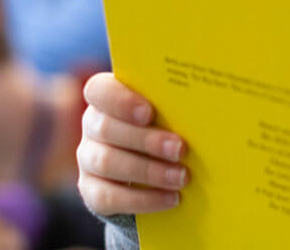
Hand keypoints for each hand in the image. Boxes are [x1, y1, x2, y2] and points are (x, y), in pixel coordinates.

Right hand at [76, 72, 188, 215]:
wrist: (152, 161)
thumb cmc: (164, 123)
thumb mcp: (168, 111)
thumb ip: (173, 105)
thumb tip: (202, 108)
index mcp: (107, 97)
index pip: (99, 91)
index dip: (120, 101)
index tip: (149, 112)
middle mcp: (92, 125)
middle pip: (106, 129)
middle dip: (146, 140)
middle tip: (180, 149)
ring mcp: (87, 158)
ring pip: (107, 163)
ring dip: (149, 171)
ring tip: (181, 177)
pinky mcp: (91, 189)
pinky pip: (108, 197)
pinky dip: (142, 199)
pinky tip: (171, 198)